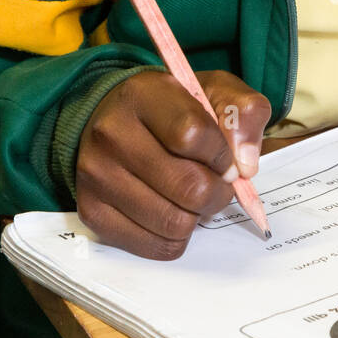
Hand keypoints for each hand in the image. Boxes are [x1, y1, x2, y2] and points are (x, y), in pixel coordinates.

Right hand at [74, 69, 271, 259]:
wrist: (115, 121)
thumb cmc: (173, 110)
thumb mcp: (214, 92)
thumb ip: (244, 113)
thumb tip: (245, 164)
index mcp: (142, 95)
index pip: (193, 135)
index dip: (222, 155)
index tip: (226, 158)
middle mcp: (111, 134)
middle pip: (188, 187)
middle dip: (217, 192)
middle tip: (217, 184)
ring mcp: (96, 176)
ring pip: (174, 222)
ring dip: (198, 216)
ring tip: (192, 196)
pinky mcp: (92, 213)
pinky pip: (156, 245)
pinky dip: (176, 236)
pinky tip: (172, 210)